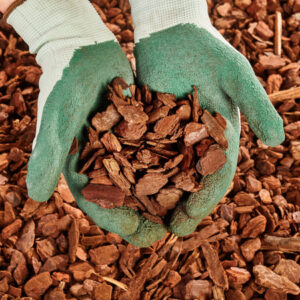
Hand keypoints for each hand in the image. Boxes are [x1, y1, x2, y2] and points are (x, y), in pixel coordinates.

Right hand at [7, 0, 165, 246]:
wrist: (84, 50)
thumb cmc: (64, 82)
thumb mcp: (57, 119)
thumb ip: (48, 156)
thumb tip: (35, 197)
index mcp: (82, 166)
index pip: (99, 203)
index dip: (120, 222)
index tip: (144, 237)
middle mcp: (106, 160)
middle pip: (127, 196)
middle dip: (148, 215)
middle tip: (171, 230)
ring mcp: (126, 145)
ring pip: (146, 174)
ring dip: (164, 192)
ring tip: (186, 207)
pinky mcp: (141, 128)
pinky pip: (159, 148)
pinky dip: (173, 160)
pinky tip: (192, 171)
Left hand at [130, 0, 283, 235]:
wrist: (172, 34)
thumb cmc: (207, 50)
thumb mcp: (236, 75)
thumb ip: (257, 105)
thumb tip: (278, 141)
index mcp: (220, 137)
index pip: (216, 175)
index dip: (205, 198)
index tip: (189, 217)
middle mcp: (195, 142)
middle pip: (190, 181)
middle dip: (181, 205)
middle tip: (168, 229)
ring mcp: (170, 136)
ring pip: (165, 172)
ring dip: (158, 196)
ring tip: (145, 218)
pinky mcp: (147, 127)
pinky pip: (142, 154)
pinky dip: (136, 171)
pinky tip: (126, 187)